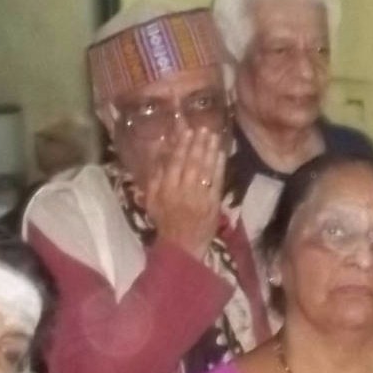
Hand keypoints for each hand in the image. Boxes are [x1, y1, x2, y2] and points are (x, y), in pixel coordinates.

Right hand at [144, 126, 224, 256]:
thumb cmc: (164, 220)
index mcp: (166, 189)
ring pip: (206, 170)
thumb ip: (154, 175)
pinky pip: (217, 182)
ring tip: (213, 135)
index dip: (182, 146)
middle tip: (203, 128)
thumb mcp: (151, 199)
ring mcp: (200, 197)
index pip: (175, 163)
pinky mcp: (213, 204)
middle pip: (192, 163)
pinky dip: (219, 167)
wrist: (182, 244)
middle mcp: (183, 190)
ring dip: (210, 151)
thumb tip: (159, 152)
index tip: (187, 131)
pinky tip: (221, 154)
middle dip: (198, 144)